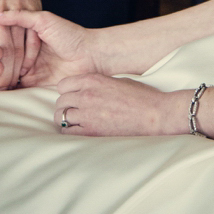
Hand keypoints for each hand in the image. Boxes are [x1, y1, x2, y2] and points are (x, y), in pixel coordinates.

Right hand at [0, 7, 101, 88]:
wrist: (90, 56)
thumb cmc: (69, 34)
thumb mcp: (43, 20)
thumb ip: (19, 17)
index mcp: (24, 36)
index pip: (0, 40)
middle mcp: (24, 53)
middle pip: (0, 58)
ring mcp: (28, 69)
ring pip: (4, 73)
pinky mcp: (33, 84)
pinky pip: (14, 87)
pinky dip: (3, 88)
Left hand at [54, 74, 184, 136]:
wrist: (153, 114)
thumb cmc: (140, 97)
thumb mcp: (116, 80)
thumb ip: (97, 84)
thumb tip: (85, 90)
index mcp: (93, 80)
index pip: (63, 84)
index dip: (67, 91)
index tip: (72, 97)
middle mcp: (86, 95)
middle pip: (61, 101)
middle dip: (65, 106)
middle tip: (73, 112)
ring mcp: (87, 114)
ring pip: (61, 116)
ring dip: (66, 120)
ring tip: (74, 123)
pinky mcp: (91, 132)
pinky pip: (68, 132)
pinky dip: (70, 132)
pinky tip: (78, 132)